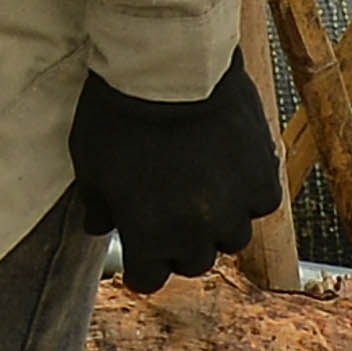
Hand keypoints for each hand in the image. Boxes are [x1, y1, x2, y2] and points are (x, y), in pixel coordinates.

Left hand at [67, 68, 279, 296]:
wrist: (170, 70)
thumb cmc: (118, 115)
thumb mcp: (89, 162)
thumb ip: (96, 203)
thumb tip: (99, 226)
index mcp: (148, 235)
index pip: (148, 280)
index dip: (141, 268)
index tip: (140, 254)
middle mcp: (195, 232)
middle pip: (193, 262)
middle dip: (178, 246)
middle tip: (170, 218)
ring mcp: (234, 207)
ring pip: (232, 238)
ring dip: (218, 224)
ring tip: (204, 193)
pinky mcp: (262, 177)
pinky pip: (260, 203)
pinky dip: (247, 194)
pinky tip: (231, 172)